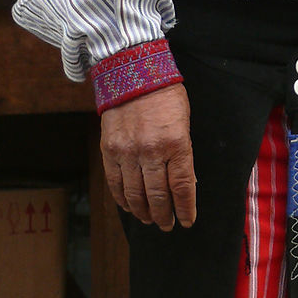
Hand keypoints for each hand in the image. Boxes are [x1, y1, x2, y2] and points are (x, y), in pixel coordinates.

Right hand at [100, 83, 196, 229]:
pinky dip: (122, 199)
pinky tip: (129, 207)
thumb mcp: (184, 122)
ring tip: (149, 220)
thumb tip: (184, 184)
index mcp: (176, 143)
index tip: (187, 221)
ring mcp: (128, 152)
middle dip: (164, 215)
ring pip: (135, 194)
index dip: (186, 209)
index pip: (182, 187)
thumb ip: (182, 153)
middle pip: (158, 195)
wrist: (133, 72)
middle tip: (167, 225)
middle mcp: (151, 151)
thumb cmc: (165, 95)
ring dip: (143, 212)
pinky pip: (115, 182)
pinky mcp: (110, 149)